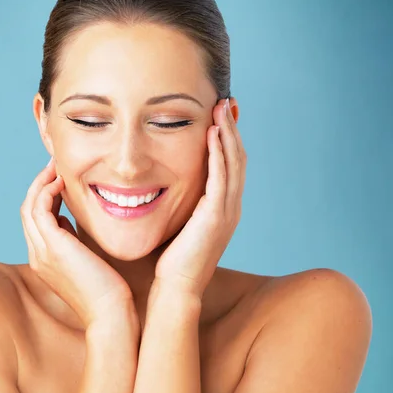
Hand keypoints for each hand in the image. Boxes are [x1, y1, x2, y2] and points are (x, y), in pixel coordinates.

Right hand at [20, 158, 136, 331]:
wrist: (110, 314)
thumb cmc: (107, 291)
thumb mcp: (86, 260)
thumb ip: (75, 241)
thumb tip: (71, 220)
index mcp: (45, 259)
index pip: (36, 221)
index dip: (44, 196)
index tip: (59, 179)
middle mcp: (38, 255)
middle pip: (27, 210)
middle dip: (40, 185)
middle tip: (55, 165)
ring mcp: (42, 252)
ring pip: (29, 207)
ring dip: (41, 183)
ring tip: (57, 166)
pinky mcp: (53, 247)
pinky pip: (40, 209)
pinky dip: (47, 192)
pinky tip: (62, 182)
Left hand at [153, 98, 246, 299]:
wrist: (174, 290)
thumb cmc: (168, 260)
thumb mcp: (176, 223)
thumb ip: (175, 202)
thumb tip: (154, 185)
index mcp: (221, 208)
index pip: (229, 165)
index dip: (227, 139)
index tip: (219, 115)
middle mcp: (230, 207)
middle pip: (237, 158)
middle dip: (232, 129)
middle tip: (226, 102)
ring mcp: (226, 211)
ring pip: (234, 163)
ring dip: (228, 133)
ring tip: (221, 107)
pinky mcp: (216, 216)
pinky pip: (221, 177)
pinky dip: (219, 153)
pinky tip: (213, 132)